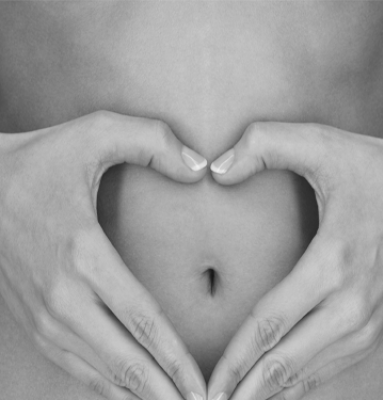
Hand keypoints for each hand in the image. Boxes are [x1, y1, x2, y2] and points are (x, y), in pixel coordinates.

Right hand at [0, 111, 206, 399]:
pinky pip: (71, 362)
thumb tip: (199, 168)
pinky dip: (101, 384)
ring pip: (95, 370)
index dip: (174, 356)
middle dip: (161, 390)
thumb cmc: (41, 158)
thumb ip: (153, 142)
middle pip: (121, 358)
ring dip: (133, 395)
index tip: (202, 385)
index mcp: (82, 252)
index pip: (141, 318)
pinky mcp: (32, 315)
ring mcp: (42, 310)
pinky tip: (124, 393)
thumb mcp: (97, 131)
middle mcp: (61, 292)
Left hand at [207, 122, 382, 399]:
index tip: (209, 384)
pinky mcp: (376, 319)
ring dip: (274, 392)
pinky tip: (281, 390)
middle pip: (290, 360)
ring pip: (314, 370)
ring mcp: (370, 315)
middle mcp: (354, 300)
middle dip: (248, 389)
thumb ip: (264, 145)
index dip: (237, 358)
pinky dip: (304, 382)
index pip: (272, 323)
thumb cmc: (373, 168)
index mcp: (335, 260)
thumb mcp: (320, 143)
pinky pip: (335, 363)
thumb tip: (217, 170)